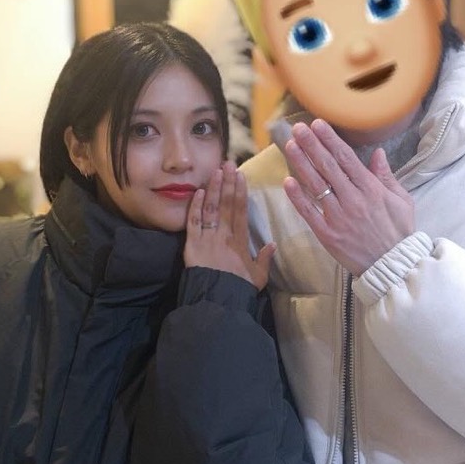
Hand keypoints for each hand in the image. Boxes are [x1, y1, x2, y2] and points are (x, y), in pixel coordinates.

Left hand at [184, 161, 275, 289]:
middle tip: (228, 164)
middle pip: (226, 204)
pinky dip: (195, 207)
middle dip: (227, 182)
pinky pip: (193, 222)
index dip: (240, 192)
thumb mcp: (258, 276)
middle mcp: (224, 235)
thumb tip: (272, 244)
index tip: (241, 176)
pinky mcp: (192, 244)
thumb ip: (264, 259)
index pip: (240, 211)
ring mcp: (207, 238)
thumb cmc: (238, 289)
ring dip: (212, 189)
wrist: (217, 300)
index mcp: (240, 241)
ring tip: (215, 171)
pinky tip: (198, 192)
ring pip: (210, 209)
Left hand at [282, 119, 414, 275]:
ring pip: (316, 185)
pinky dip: (297, 197)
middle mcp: (352, 199)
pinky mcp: (327, 234)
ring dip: (301, 164)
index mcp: (371, 189)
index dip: (329, 139)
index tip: (317, 124)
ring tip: (290, 146)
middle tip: (297, 128)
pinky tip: (287, 181)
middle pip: (327, 166)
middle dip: (311, 144)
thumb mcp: (401, 200)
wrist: (393, 265)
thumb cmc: (399, 232)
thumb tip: (377, 153)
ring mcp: (338, 217)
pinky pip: (309, 213)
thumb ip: (386, 176)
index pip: (346, 158)